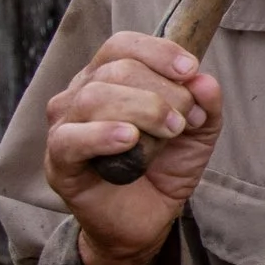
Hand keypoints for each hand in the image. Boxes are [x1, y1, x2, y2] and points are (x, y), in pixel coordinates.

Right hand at [43, 31, 223, 264]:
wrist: (146, 219)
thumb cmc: (164, 167)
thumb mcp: (198, 132)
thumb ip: (206, 104)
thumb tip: (204, 80)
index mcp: (108, 78)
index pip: (122, 45)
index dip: (157, 51)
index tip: (189, 70)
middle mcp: (80, 94)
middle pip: (116, 70)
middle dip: (161, 92)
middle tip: (184, 122)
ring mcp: (65, 126)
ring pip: (94, 97)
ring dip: (143, 110)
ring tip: (169, 132)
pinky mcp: (59, 162)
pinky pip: (70, 139)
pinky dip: (102, 135)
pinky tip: (129, 139)